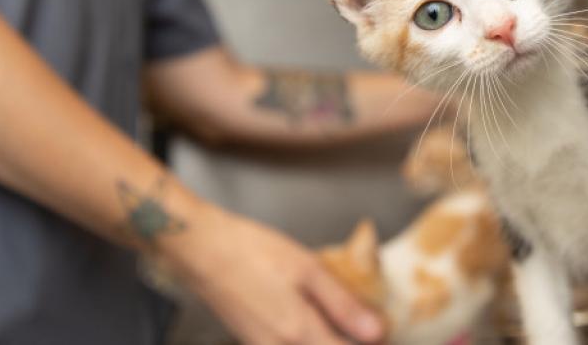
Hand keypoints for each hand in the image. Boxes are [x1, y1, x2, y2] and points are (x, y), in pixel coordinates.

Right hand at [163, 205, 383, 343]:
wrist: (201, 251)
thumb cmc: (252, 252)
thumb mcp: (307, 269)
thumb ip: (343, 305)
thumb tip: (377, 333)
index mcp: (299, 333)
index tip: (386, 336)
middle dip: (348, 343)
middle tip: (367, 328)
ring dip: (328, 341)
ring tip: (342, 324)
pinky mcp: (253, 343)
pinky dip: (308, 340)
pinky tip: (314, 324)